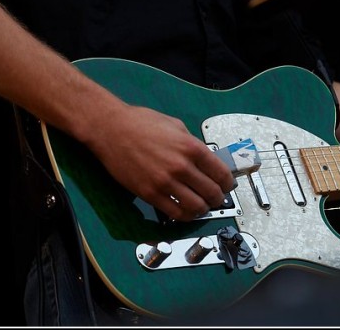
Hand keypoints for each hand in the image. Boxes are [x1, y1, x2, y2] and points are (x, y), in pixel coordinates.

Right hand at [85, 104, 234, 220]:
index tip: (227, 185)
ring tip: (203, 206)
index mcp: (191, 147)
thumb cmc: (141, 123)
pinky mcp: (150, 194)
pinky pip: (175, 212)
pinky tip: (187, 211)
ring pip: (196, 206)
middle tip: (217, 198)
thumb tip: (204, 158)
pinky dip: (186, 215)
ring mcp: (166, 182)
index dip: (228, 183)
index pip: (221, 173)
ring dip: (204, 209)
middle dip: (219, 198)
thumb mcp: (176, 125)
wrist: (111, 129)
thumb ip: (193, 143)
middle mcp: (181, 166)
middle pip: (212, 192)